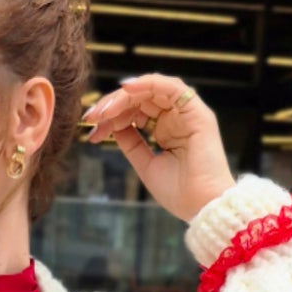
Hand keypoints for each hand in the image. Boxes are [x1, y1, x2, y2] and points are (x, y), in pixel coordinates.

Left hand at [82, 74, 233, 226]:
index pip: (134, 112)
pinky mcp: (196, 111)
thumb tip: (111, 126)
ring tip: (104, 110)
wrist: (201, 206)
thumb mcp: (145, 164)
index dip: (111, 118)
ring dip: (124, 96)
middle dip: (112, 106)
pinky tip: (126, 89)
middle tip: (91, 117)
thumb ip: (130, 143)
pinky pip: (170, 86)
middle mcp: (176, 117)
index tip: (92, 132)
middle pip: (139, 98)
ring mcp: (186, 113)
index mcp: (166, 129)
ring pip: (150, 90)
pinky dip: (147, 84)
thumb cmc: (179, 192)